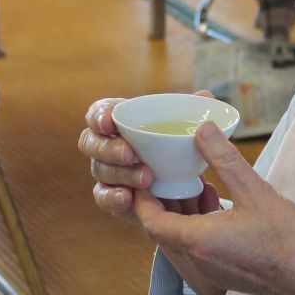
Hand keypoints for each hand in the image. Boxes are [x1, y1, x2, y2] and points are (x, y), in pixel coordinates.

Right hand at [79, 97, 222, 221]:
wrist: (183, 185)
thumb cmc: (179, 147)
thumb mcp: (188, 129)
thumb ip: (195, 112)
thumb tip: (204, 96)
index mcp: (120, 121)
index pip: (99, 113)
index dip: (99, 116)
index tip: (110, 122)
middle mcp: (106, 146)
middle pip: (90, 143)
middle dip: (108, 148)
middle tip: (130, 154)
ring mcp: (107, 172)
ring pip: (100, 171)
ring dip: (121, 174)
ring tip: (147, 178)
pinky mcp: (112, 197)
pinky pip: (103, 198)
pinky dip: (113, 197)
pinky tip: (128, 197)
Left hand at [136, 123, 294, 294]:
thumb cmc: (291, 242)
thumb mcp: (256, 191)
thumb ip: (224, 159)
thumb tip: (203, 129)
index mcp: (199, 242)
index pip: (151, 221)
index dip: (141, 198)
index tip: (143, 174)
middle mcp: (199, 260)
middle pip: (164, 228)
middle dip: (162, 199)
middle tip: (165, 168)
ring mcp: (214, 269)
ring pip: (183, 237)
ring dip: (183, 211)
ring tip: (194, 180)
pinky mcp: (229, 271)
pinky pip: (201, 245)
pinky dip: (200, 223)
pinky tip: (219, 201)